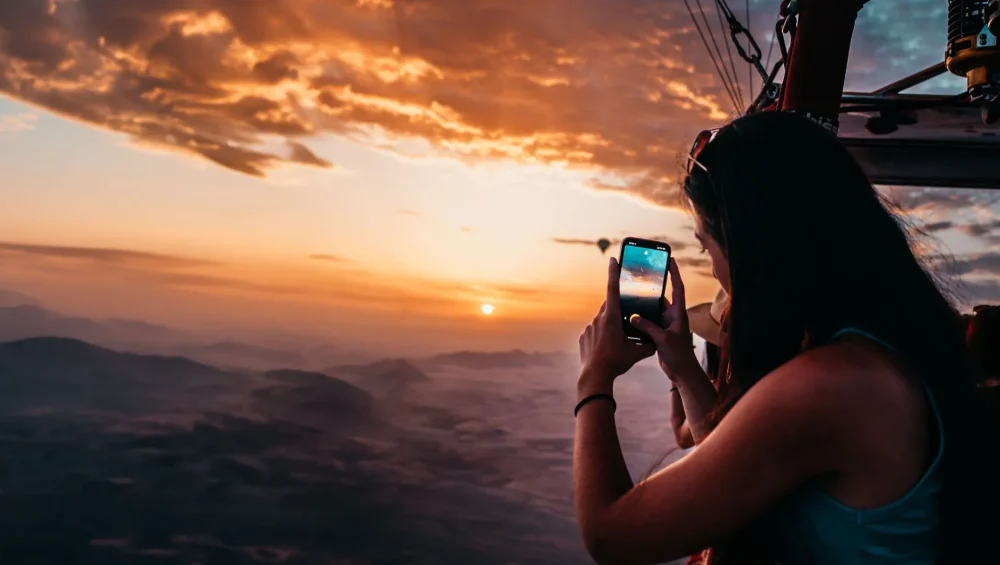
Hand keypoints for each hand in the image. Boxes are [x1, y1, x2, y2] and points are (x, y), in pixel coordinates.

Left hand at [578, 258, 655, 390]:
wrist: (595, 376)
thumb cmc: (616, 363)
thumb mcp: (637, 353)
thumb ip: (648, 344)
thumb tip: (658, 341)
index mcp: (611, 318)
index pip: (613, 290)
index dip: (614, 273)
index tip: (613, 260)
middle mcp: (598, 319)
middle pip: (610, 306)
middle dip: (619, 309)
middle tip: (626, 318)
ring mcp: (589, 327)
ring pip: (602, 319)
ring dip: (611, 325)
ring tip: (616, 340)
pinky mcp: (584, 336)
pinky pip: (594, 330)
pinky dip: (601, 335)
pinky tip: (606, 348)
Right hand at [628, 258, 701, 381]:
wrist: (682, 372)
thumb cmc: (679, 356)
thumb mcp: (663, 339)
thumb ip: (648, 327)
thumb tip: (633, 316)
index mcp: (678, 314)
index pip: (677, 288)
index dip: (675, 273)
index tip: (670, 259)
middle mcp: (673, 317)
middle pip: (663, 297)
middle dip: (654, 287)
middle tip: (644, 274)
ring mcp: (666, 325)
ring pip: (653, 310)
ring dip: (645, 304)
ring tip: (632, 293)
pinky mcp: (659, 333)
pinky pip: (649, 321)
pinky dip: (640, 318)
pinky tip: (630, 315)